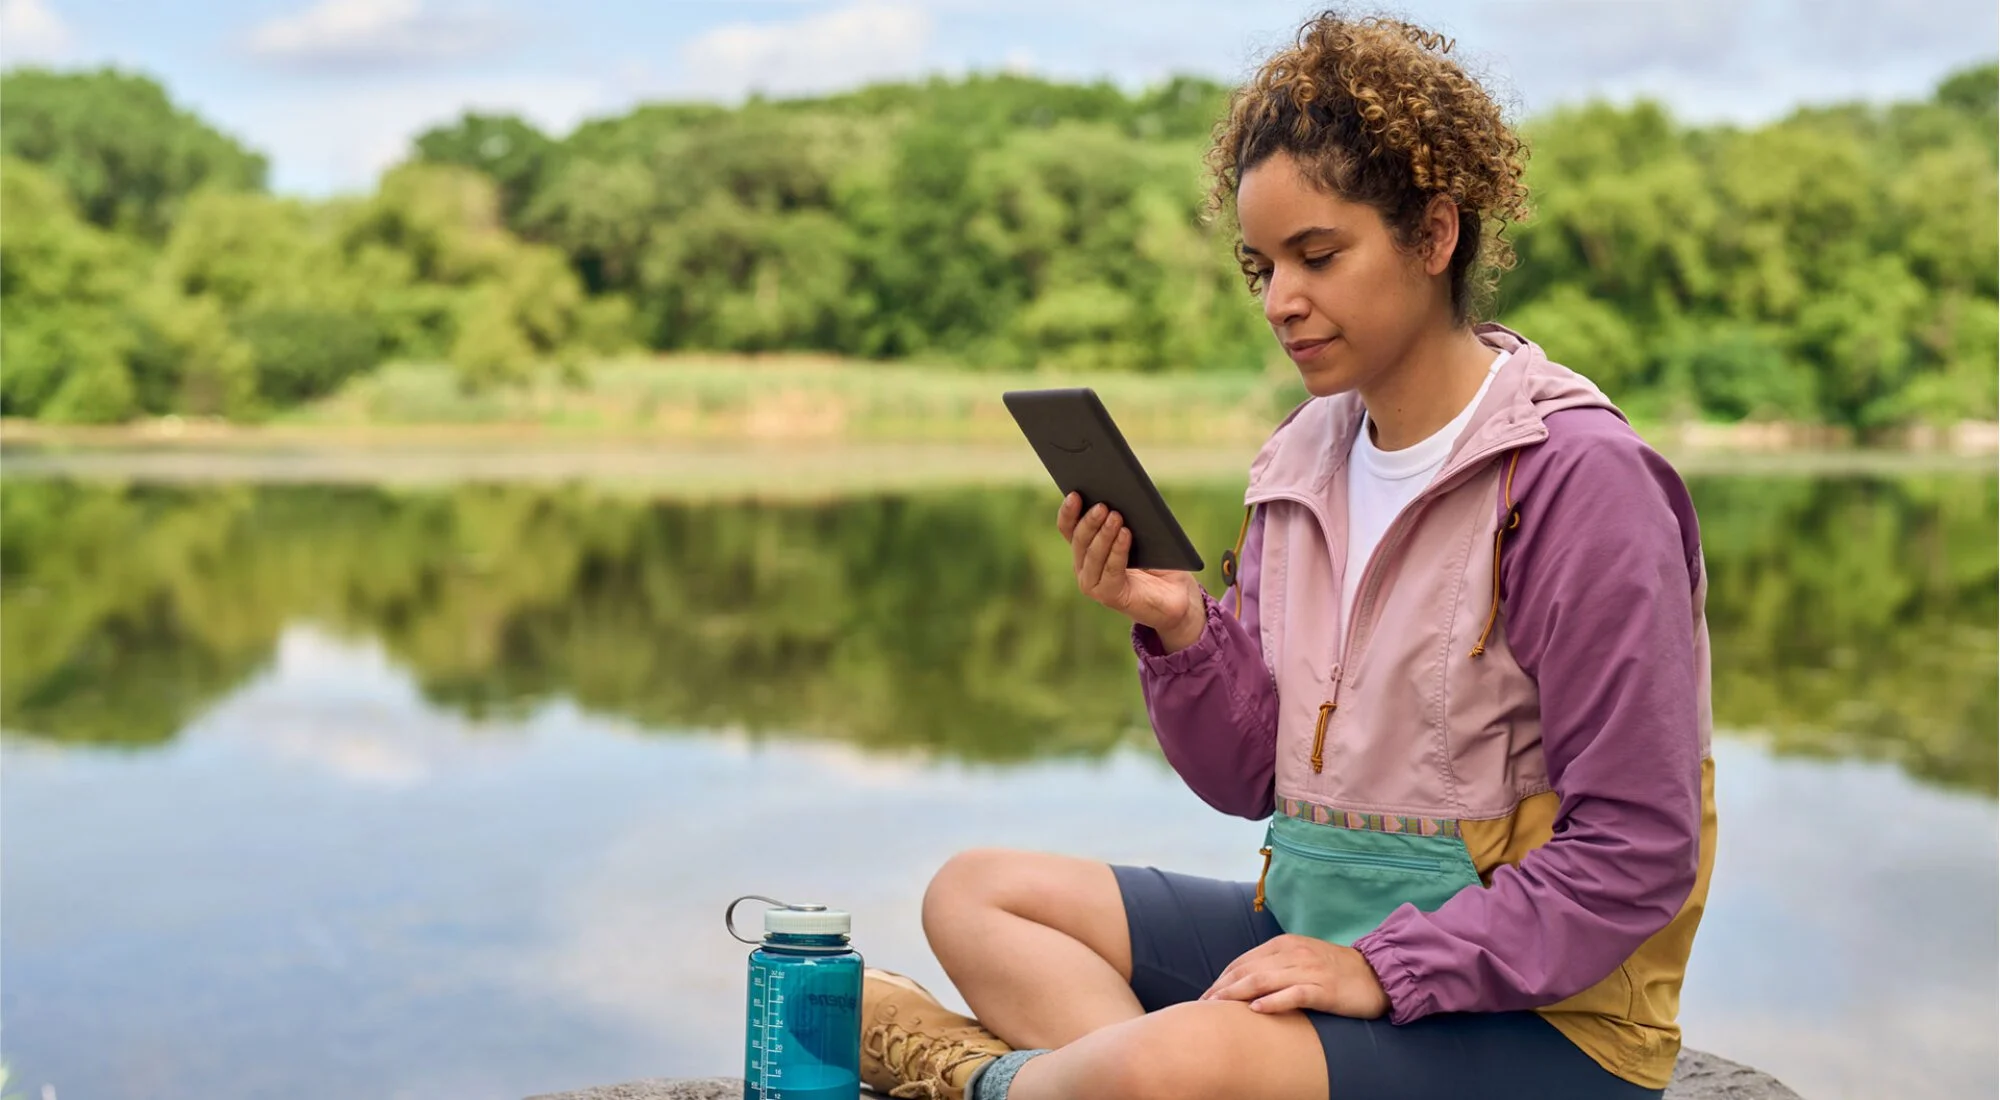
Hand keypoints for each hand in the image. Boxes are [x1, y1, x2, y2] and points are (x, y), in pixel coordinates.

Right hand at [1057, 493, 1204, 648]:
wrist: (1176, 593)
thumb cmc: (1158, 560)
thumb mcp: (1140, 533)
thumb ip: (1125, 518)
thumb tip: (1120, 493)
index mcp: (1086, 548)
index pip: (1069, 528)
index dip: (1069, 512)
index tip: (1075, 493)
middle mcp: (1084, 566)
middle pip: (1079, 540)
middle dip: (1089, 521)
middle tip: (1102, 505)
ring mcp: (1094, 583)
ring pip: (1092, 555)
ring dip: (1104, 534)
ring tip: (1116, 516)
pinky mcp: (1109, 596)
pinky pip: (1111, 571)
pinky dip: (1118, 551)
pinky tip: (1126, 534)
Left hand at [1198, 934, 1390, 1017]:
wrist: (1376, 975)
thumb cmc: (1335, 970)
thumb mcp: (1301, 959)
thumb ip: (1276, 965)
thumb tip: (1245, 981)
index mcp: (1285, 944)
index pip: (1244, 961)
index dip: (1222, 978)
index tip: (1205, 996)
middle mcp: (1293, 953)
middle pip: (1248, 970)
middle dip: (1222, 988)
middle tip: (1202, 1006)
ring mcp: (1309, 970)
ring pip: (1264, 980)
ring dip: (1237, 993)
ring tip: (1217, 1007)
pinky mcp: (1324, 989)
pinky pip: (1294, 994)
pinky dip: (1273, 1002)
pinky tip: (1256, 1010)